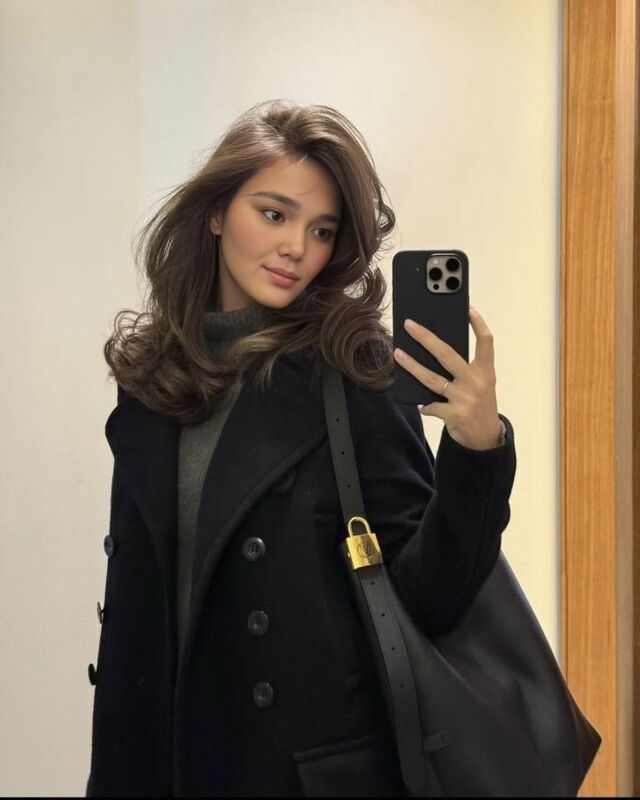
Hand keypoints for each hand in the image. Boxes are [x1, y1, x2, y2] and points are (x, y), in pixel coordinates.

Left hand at [393, 305, 501, 450]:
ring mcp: (465, 398)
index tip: (467, 308)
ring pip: (431, 378)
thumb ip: (467, 369)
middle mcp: (477, 382)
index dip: (478, 323)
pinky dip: (425, 405)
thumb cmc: (480, 405)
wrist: (486, 440)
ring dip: (411, 365)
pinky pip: (431, 405)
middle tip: (409, 325)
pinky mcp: (454, 415)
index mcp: (486, 371)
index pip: (486, 341)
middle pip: (447, 354)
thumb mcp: (482, 384)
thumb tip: (435, 350)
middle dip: (425, 337)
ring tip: (397, 354)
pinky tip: (420, 403)